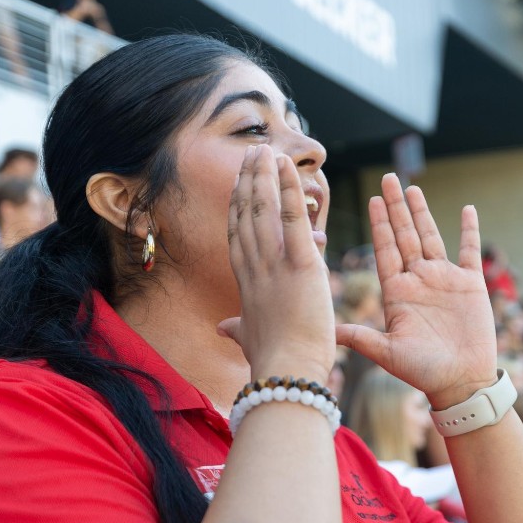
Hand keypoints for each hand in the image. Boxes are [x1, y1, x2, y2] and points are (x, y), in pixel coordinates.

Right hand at [218, 145, 334, 382]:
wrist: (287, 372)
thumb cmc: (273, 361)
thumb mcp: (250, 339)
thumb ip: (238, 328)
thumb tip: (222, 328)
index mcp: (247, 284)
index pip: (238, 237)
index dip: (236, 207)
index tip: (239, 184)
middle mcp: (254, 269)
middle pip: (246, 215)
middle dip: (248, 182)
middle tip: (251, 154)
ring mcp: (274, 265)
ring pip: (263, 211)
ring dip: (263, 177)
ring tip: (264, 150)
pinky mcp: (300, 265)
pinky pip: (293, 220)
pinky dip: (289, 190)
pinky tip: (285, 167)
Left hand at [336, 174, 496, 409]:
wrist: (460, 383)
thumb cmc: (423, 372)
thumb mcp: (387, 352)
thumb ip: (360, 337)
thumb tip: (327, 331)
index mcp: (397, 292)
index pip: (385, 250)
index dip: (379, 225)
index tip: (372, 200)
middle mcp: (418, 281)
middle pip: (405, 235)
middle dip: (396, 207)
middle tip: (388, 178)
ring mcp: (444, 280)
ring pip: (431, 237)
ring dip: (422, 212)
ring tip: (412, 187)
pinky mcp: (470, 285)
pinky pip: (470, 251)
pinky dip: (469, 231)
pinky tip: (467, 209)